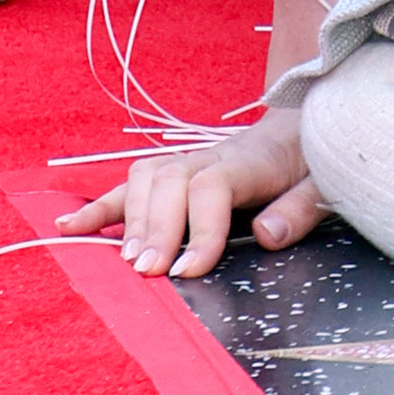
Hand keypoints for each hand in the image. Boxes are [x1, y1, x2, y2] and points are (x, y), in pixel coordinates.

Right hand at [64, 112, 322, 277]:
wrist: (303, 122)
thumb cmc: (310, 161)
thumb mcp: (323, 183)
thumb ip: (298, 210)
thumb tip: (266, 236)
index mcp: (251, 161)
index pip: (213, 187)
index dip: (200, 229)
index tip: (190, 270)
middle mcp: (211, 156)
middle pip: (171, 181)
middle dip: (157, 229)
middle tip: (149, 272)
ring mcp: (188, 161)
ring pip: (146, 177)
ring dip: (131, 219)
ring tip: (127, 260)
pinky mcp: (172, 172)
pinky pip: (130, 183)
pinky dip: (99, 205)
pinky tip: (70, 226)